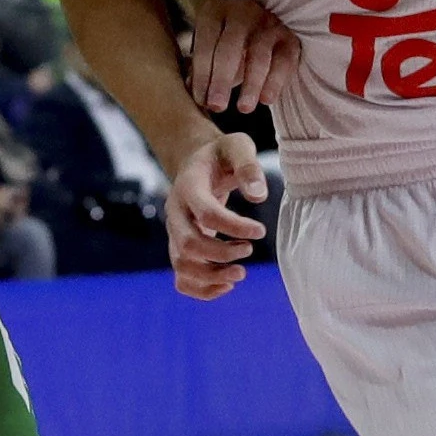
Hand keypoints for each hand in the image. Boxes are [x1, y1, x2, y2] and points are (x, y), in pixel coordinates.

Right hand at [165, 132, 268, 299]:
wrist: (198, 163)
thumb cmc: (222, 155)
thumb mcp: (237, 146)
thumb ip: (248, 167)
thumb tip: (259, 196)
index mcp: (188, 186)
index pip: (206, 214)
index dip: (234, 227)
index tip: (260, 231)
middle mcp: (175, 212)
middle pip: (188, 244)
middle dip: (221, 254)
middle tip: (249, 250)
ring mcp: (174, 233)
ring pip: (182, 265)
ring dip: (211, 277)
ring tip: (241, 274)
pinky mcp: (179, 247)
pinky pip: (181, 278)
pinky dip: (201, 289)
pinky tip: (227, 286)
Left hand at [188, 0, 301, 113]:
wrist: (260, 32)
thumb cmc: (226, 47)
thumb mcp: (209, 53)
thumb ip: (199, 71)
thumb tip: (194, 92)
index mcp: (214, 11)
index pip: (206, 43)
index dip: (202, 74)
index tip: (201, 101)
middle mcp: (241, 11)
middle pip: (230, 47)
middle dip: (222, 80)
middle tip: (217, 107)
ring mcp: (268, 22)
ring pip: (259, 55)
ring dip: (250, 84)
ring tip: (243, 108)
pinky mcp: (289, 37)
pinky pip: (284, 61)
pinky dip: (275, 82)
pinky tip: (266, 100)